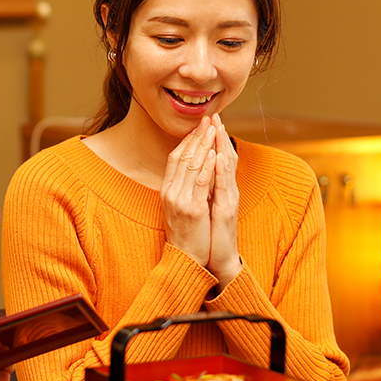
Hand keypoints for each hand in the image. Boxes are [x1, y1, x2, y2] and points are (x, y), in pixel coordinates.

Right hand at [160, 116, 215, 265]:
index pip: (175, 158)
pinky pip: (201, 182)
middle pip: (183, 157)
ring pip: (192, 165)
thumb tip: (192, 169)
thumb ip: (183, 188)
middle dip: (197, 136)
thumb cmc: (187, 235)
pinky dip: (208, 166)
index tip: (199, 126)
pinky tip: (214, 153)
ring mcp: (180, 201)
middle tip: (208, 120)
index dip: (187, 140)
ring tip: (213, 129)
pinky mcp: (192, 210)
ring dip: (203, 145)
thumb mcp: (179, 208)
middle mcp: (170, 193)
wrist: (186, 261)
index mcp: (166, 191)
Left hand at [207, 115, 241, 290]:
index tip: (209, 122)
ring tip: (218, 128)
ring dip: (222, 146)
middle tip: (215, 116)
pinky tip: (218, 156)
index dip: (214, 140)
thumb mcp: (203, 206)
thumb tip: (196, 172)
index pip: (218, 158)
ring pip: (227, 168)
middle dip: (218, 136)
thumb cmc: (209, 233)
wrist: (216, 259)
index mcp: (220, 189)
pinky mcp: (226, 211)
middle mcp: (226, 191)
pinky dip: (221, 169)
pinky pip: (223, 186)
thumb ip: (204, 189)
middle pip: (225, 157)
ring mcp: (228, 200)